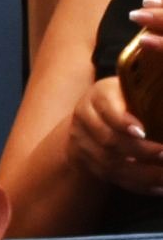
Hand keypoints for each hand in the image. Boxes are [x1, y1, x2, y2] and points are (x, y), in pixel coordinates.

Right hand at [69, 71, 162, 194]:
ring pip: (111, 164)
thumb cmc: (123, 99)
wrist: (89, 118)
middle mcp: (84, 120)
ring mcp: (83, 144)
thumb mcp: (127, 87)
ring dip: (143, 173)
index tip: (143, 130)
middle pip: (108, 140)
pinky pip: (114, 179)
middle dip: (140, 151)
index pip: (105, 109)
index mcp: (96, 97)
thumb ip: (145, 86)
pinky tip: (159, 187)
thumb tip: (157, 52)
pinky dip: (138, 185)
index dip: (122, 120)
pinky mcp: (89, 164)